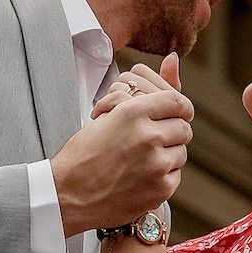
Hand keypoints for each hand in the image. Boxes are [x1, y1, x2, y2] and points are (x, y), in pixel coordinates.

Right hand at [54, 49, 192, 233]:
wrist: (68, 194)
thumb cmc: (83, 153)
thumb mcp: (108, 114)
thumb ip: (144, 91)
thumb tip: (174, 58)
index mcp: (132, 112)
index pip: (177, 101)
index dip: (180, 108)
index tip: (177, 114)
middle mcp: (147, 136)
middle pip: (183, 128)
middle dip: (172, 132)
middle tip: (155, 139)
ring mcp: (156, 164)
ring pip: (181, 152)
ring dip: (168, 154)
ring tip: (144, 159)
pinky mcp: (160, 188)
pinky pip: (175, 175)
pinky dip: (163, 176)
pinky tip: (141, 176)